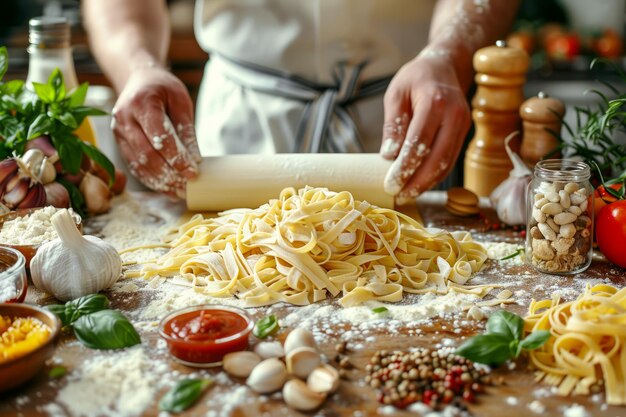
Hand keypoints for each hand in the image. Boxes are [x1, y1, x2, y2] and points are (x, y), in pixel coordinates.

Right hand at [111, 65, 200, 198]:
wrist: (138, 81)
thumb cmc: (163, 89)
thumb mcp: (181, 101)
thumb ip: (186, 129)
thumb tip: (194, 159)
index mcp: (141, 103)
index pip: (159, 137)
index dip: (177, 157)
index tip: (193, 171)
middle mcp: (124, 118)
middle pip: (147, 154)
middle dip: (169, 174)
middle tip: (187, 187)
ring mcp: (118, 132)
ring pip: (138, 164)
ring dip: (160, 182)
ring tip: (179, 192)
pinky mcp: (119, 144)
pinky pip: (134, 166)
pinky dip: (151, 180)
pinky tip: (167, 189)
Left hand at [380, 52, 470, 202]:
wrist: (445, 66)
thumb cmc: (416, 78)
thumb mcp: (395, 94)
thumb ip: (393, 124)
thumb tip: (388, 155)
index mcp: (435, 102)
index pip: (420, 142)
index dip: (405, 167)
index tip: (391, 183)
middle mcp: (454, 115)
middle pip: (437, 158)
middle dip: (417, 181)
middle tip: (399, 194)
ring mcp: (463, 125)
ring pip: (446, 163)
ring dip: (427, 183)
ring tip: (407, 193)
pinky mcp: (464, 133)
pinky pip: (450, 160)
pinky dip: (435, 175)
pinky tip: (420, 184)